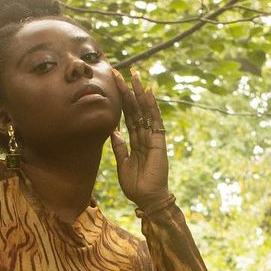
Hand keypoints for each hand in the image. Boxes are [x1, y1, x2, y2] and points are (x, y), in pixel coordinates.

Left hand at [108, 66, 169, 208]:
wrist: (147, 198)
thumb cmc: (136, 185)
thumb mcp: (122, 164)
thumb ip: (119, 148)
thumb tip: (113, 132)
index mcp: (134, 141)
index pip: (126, 116)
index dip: (120, 101)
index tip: (112, 85)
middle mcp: (143, 135)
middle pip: (134, 108)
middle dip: (127, 90)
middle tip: (119, 72)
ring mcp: (151, 136)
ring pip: (143, 110)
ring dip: (138, 92)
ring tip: (134, 74)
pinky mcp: (158, 141)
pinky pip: (154, 120)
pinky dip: (151, 106)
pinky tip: (147, 92)